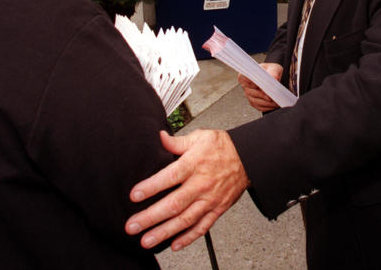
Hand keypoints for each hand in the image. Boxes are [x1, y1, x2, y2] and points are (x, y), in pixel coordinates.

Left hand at [125, 129, 249, 250]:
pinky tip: (174, 244)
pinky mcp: (217, 209)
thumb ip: (177, 142)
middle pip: (174, 203)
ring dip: (165, 232)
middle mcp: (201, 184)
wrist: (249, 158)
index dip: (151, 187)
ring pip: (185, 219)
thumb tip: (159, 138)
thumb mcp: (199, 137)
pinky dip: (188, 238)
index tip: (134, 195)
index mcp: (194, 164)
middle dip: (151, 217)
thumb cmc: (222, 147)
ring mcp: (210, 199)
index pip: (170, 177)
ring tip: (147, 240)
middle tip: (132, 226)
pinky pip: (202, 227)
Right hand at [238, 62, 282, 111]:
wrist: (275, 78)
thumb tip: (274, 77)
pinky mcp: (254, 103)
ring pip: (255, 101)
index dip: (252, 83)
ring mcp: (249, 95)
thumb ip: (273, 72)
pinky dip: (268, 107)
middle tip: (272, 95)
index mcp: (247, 74)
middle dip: (263, 95)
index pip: (244, 78)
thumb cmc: (272, 71)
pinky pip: (259, 107)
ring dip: (267, 102)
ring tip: (276, 100)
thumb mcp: (274, 68)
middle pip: (251, 92)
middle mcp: (246, 85)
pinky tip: (275, 104)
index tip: (261, 85)